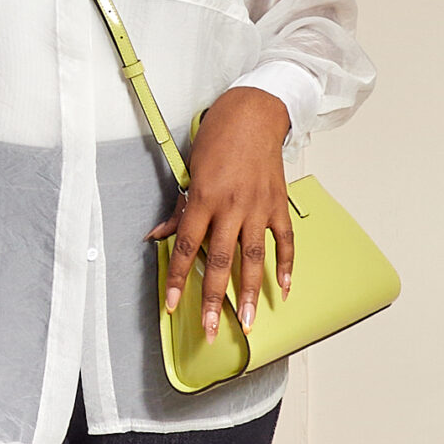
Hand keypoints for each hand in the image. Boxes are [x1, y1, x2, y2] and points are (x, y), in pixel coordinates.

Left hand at [143, 84, 295, 338]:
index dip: (177, 277)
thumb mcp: (190, 171)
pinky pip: (284, 241)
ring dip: (251, 292)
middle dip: (214, 298)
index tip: (171, 304)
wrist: (253, 114)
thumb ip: (178, 210)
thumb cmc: (218, 140)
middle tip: (211, 329)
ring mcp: (258, 207)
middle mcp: (231, 207)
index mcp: (204, 199)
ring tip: (249, 322)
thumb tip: (157, 237)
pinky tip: (285, 289)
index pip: (187, 246)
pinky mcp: (278, 204)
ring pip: (253, 258)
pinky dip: (287, 265)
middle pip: (219, 261)